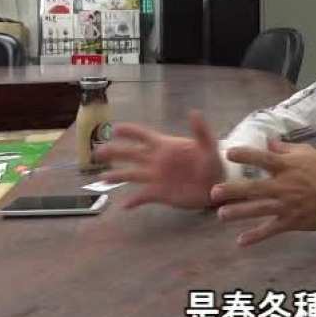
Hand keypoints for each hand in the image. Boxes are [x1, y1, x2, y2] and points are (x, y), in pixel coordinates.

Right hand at [95, 111, 224, 209]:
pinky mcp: (160, 193)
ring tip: (102, 178)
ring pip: (132, 175)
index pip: (143, 135)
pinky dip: (133, 201)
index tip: (114, 128)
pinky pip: (142, 196)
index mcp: (165, 146)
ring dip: (117, 176)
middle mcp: (156, 161)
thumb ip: (200, 130)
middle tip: (98, 152)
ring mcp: (156, 177)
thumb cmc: (212, 162)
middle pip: (130, 154)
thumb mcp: (208, 145)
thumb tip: (193, 112)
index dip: (129, 131)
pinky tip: (123, 205)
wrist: (217, 185)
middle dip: (114, 152)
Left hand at [209, 140, 315, 246]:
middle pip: (255, 187)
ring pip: (259, 209)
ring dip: (239, 212)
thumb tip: (268, 139)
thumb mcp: (308, 153)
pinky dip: (256, 236)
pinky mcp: (291, 222)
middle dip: (233, 190)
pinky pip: (271, 230)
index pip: (263, 159)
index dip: (246, 156)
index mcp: (288, 167)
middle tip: (214, 192)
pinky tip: (240, 241)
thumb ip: (286, 148)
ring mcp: (286, 206)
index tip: (229, 153)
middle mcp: (284, 186)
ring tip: (221, 215)